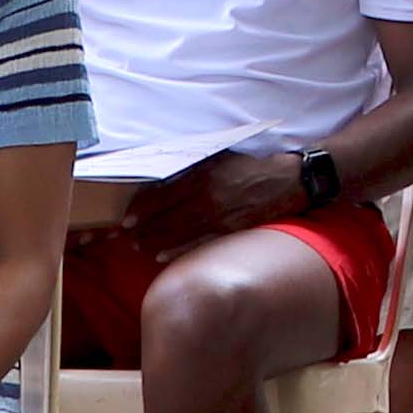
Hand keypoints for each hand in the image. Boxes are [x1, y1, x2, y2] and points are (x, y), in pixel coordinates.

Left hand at [125, 150, 307, 249]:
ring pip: (179, 233)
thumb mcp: (218, 157)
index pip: (162, 196)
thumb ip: (193, 167)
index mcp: (201, 177)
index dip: (142, 209)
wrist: (284, 181)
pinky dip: (177, 250)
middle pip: (166, 218)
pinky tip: (162, 255)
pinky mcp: (229, 230)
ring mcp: (218, 217)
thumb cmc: (249, 166)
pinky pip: (197, 243)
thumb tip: (165, 177)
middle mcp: (206, 198)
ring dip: (155, 241)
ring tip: (139, 247)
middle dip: (144, 229)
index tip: (128, 219)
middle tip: (127, 237)